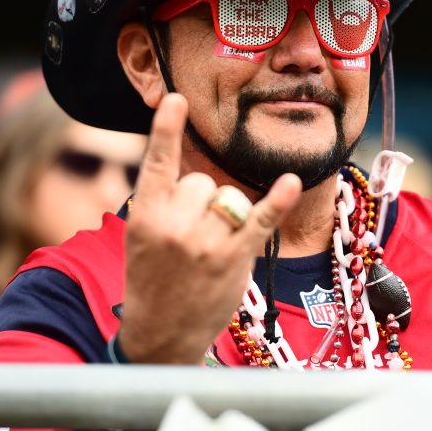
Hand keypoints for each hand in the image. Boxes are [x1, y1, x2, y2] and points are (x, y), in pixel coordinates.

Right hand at [118, 94, 302, 363]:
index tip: (176, 98)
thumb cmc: (152, 277)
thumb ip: (162, 200)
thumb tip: (190, 165)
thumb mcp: (141, 236)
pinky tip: (290, 182)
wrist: (160, 333)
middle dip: (202, 200)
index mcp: (145, 214)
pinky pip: (261, 218)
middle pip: (203, 181)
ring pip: (229, 197)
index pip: (157, 162)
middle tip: (191, 234)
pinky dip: (278, 199)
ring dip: (226, 215)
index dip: (166, 128)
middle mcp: (175, 224)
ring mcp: (207, 242)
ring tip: (209, 246)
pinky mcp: (235, 257)